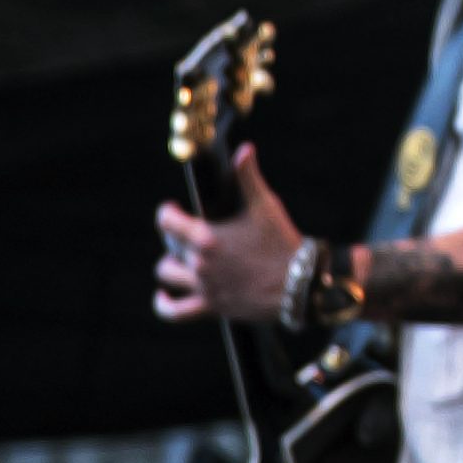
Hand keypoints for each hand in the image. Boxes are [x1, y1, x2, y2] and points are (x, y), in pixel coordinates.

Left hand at [154, 143, 306, 324]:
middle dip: (175, 234)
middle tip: (188, 230)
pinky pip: (175, 312)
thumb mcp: (266, 205)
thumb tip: (244, 149)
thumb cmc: (282, 242)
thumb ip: (249, 176)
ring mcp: (204, 286)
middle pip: (169, 244)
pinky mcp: (210, 306)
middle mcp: (200, 262)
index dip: (167, 212)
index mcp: (207, 236)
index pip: (166, 222)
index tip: (173, 208)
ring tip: (179, 258)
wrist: (299, 284)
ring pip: (167, 273)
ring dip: (170, 264)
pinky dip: (164, 304)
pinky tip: (163, 296)